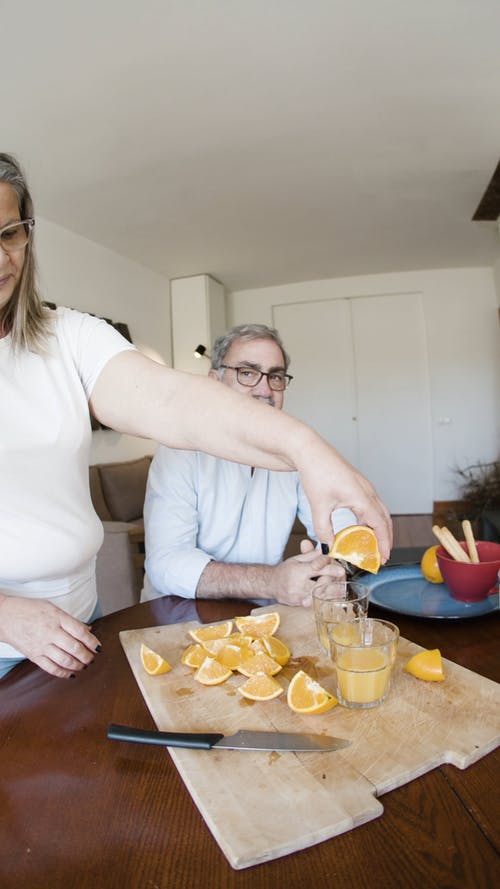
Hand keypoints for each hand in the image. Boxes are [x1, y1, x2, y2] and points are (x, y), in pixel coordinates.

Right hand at [0, 596, 100, 678]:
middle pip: (75, 648)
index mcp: (57, 618)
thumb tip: (87, 630)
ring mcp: (42, 646)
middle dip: (87, 656)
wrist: (5, 617)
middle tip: (92, 658)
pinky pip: (51, 668)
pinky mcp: (34, 656)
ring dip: (78, 665)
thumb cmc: (30, 609)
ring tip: (84, 665)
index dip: (92, 641)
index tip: (98, 647)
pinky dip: (64, 673)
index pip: (80, 632)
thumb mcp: (52, 608)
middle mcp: (50, 632)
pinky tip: (71, 673)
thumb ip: (70, 620)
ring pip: (65, 660)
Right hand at [272, 539, 345, 607]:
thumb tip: (324, 550)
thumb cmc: (285, 571)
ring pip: (319, 597)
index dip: (329, 569)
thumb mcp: (296, 559)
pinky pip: (314, 604)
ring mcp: (299, 596)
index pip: (316, 568)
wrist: (271, 584)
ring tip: (343, 590)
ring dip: (332, 594)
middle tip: (344, 581)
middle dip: (334, 583)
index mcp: (298, 571)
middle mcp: (298, 584)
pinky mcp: (299, 604)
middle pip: (320, 585)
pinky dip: (325, 601)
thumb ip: (310, 555)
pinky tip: (333, 598)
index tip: (340, 569)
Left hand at [296, 438, 392, 560]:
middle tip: (381, 555)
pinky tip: (360, 527)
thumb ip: (324, 529)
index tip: (384, 557)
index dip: (384, 542)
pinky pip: (370, 504)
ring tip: (373, 544)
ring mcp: (363, 486)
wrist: (309, 451)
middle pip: (385, 518)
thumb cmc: (316, 472)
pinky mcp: (357, 484)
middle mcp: (367, 491)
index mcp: (362, 496)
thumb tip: (329, 545)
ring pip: (379, 511)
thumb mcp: (319, 506)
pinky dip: (370, 518)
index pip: (380, 524)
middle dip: (385, 538)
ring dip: (379, 528)